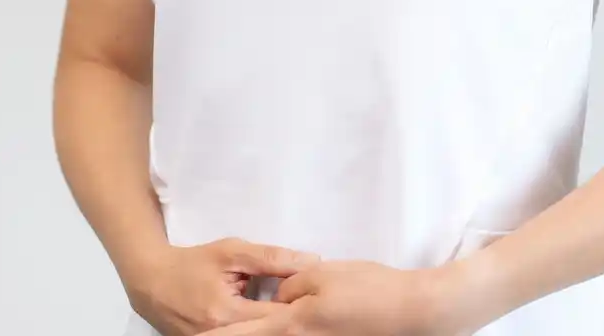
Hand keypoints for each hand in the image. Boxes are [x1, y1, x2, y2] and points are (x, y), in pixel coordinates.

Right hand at [123, 237, 321, 335]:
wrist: (151, 282)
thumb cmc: (193, 263)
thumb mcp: (232, 252)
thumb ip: (271, 258)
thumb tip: (311, 261)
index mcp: (228, 315)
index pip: (276, 316)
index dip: (297, 304)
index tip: (314, 293)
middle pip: (268, 332)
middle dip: (288, 318)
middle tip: (305, 303)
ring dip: (273, 325)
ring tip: (287, 308)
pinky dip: (256, 330)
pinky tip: (266, 317)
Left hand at [193, 258, 467, 335]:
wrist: (408, 310)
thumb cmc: (368, 288)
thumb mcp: (325, 274)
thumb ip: (292, 282)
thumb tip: (276, 294)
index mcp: (294, 322)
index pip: (245, 331)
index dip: (219, 335)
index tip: (195, 334)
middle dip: (232, 335)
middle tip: (203, 333)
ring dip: (255, 328)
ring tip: (227, 328)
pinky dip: (276, 330)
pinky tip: (274, 320)